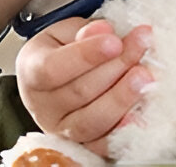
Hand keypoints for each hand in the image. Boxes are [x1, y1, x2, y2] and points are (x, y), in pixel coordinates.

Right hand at [16, 18, 153, 154]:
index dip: (86, 55)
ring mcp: (61, 129)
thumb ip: (82, 30)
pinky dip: (123, 131)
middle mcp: (43, 105)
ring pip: (92, 120)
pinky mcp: (82, 145)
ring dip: (122, 98)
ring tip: (145, 77)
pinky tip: (141, 115)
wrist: (50, 84)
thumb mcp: (62, 32)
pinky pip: (103, 145)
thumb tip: (103, 30)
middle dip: (115, 67)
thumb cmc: (57, 53)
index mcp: (31, 70)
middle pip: (79, 92)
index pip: (54, 67)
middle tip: (140, 47)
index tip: (115, 41)